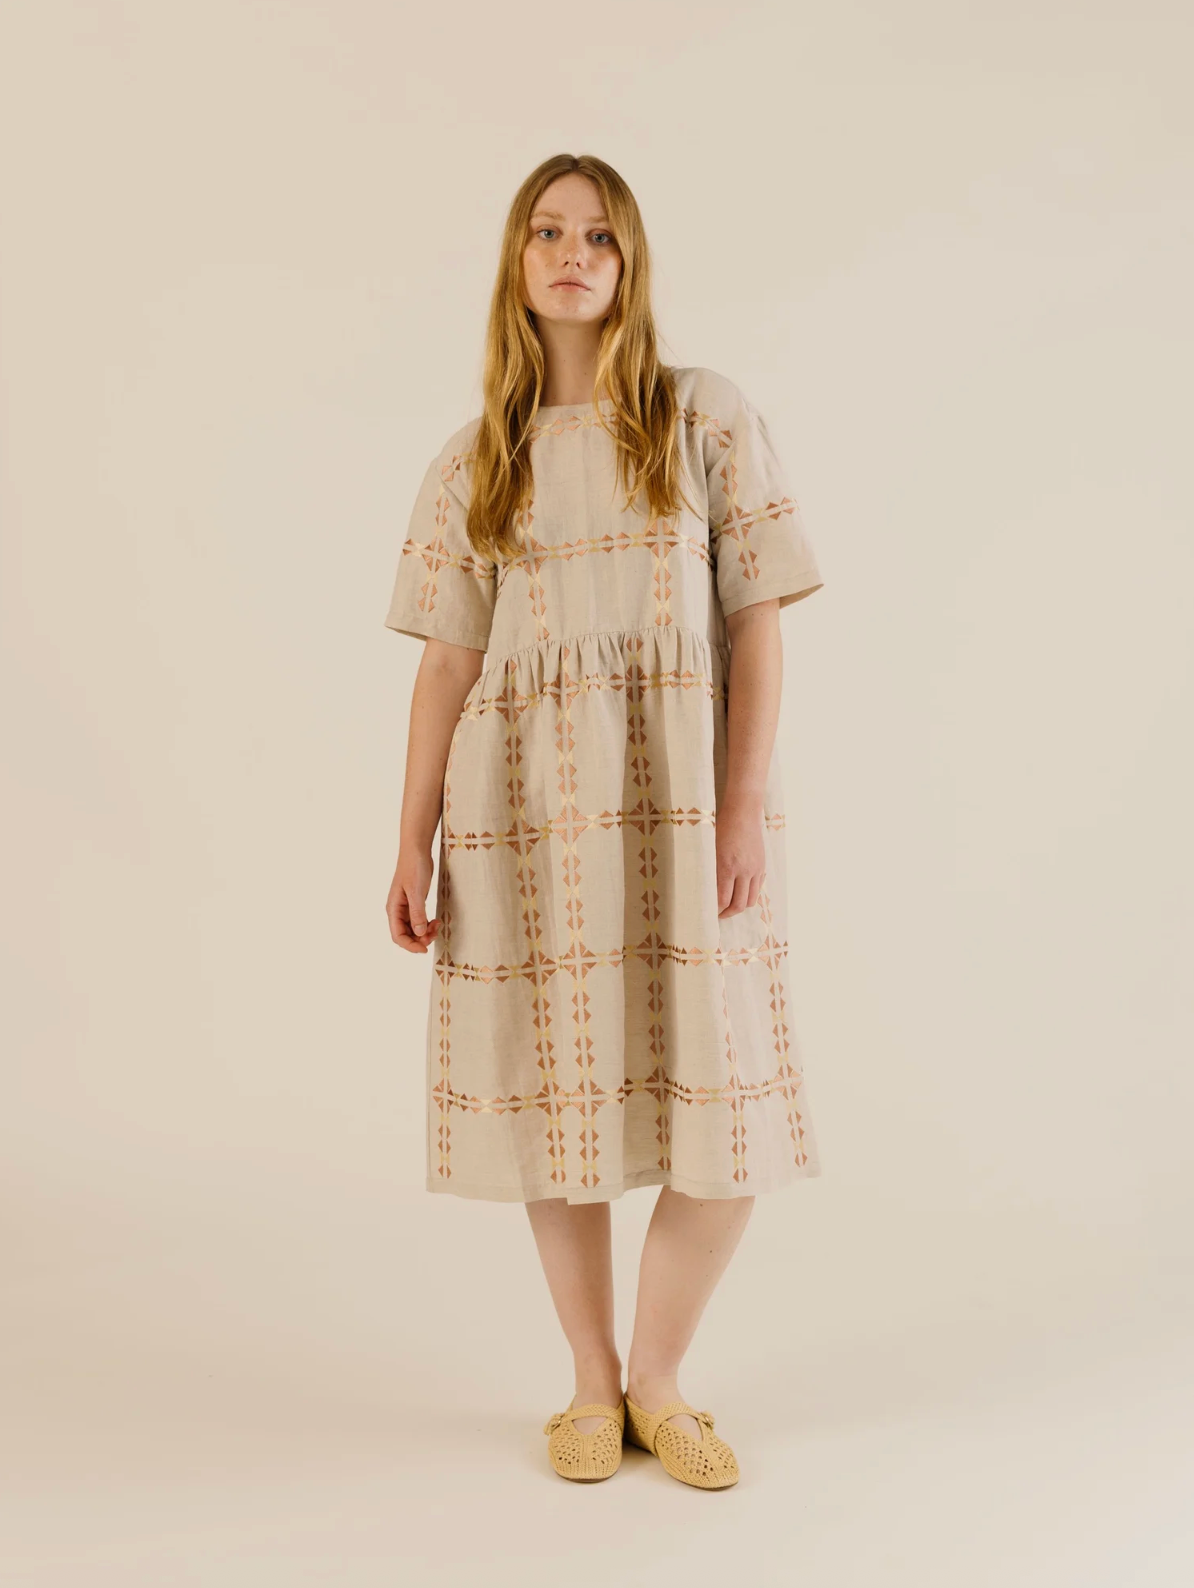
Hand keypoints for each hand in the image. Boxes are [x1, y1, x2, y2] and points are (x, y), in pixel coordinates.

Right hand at [387, 847, 438, 952]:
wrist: (417, 851)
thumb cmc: (414, 868)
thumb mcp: (416, 891)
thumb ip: (417, 913)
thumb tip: (419, 933)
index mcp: (393, 909)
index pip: (398, 935)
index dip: (410, 945)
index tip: (425, 949)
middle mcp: (397, 910)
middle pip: (406, 935)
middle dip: (420, 939)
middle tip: (435, 934)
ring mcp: (406, 907)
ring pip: (414, 929)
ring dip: (425, 932)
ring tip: (437, 926)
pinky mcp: (414, 903)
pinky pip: (419, 921)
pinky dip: (427, 925)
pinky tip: (436, 921)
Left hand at [715, 798, 765, 918]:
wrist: (743, 812)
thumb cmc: (722, 827)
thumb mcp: (711, 849)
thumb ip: (712, 871)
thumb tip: (709, 891)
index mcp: (727, 867)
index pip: (723, 899)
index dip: (716, 910)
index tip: (710, 912)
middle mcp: (743, 871)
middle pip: (738, 904)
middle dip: (728, 913)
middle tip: (719, 914)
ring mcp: (755, 869)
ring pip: (750, 899)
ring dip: (740, 906)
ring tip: (730, 906)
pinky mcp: (762, 866)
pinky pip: (757, 888)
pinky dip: (749, 895)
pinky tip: (740, 892)